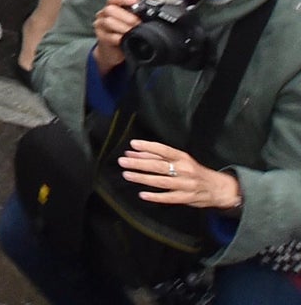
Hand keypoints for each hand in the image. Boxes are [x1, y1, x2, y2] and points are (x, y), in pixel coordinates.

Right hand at [91, 0, 142, 73]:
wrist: (113, 51)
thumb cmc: (124, 33)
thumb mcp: (130, 22)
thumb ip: (138, 12)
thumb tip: (151, 1)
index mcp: (112, 7)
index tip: (136, 1)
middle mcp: (104, 14)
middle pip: (110, 9)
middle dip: (127, 17)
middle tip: (138, 24)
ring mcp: (100, 25)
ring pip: (108, 22)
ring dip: (124, 28)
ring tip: (133, 33)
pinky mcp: (101, 38)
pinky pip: (109, 36)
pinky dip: (119, 38)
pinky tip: (125, 40)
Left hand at [117, 140, 243, 211]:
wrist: (219, 188)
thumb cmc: (195, 172)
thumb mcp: (181, 160)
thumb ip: (158, 156)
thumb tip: (134, 152)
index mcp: (183, 158)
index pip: (163, 150)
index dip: (148, 146)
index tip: (132, 145)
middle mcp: (184, 170)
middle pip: (159, 166)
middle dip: (139, 163)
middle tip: (123, 161)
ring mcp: (186, 185)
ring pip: (162, 181)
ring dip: (143, 178)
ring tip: (127, 175)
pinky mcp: (187, 198)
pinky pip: (169, 198)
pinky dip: (156, 197)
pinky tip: (143, 194)